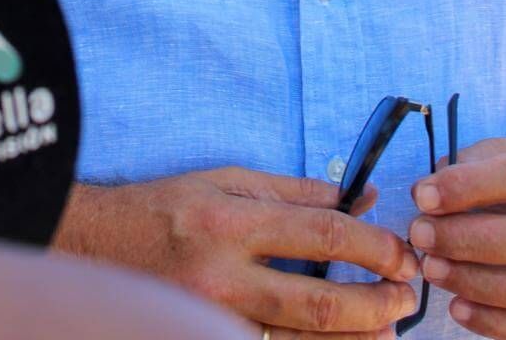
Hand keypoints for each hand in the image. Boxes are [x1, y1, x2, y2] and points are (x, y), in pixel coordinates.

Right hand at [54, 167, 420, 336]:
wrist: (99, 247)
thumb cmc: (169, 207)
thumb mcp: (229, 181)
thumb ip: (297, 191)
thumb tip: (361, 196)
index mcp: (232, 222)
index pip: (320, 232)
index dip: (371, 245)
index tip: (401, 252)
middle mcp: (223, 277)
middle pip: (318, 302)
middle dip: (374, 303)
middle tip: (406, 298)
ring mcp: (214, 319)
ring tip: (387, 331)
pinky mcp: (206, 339)